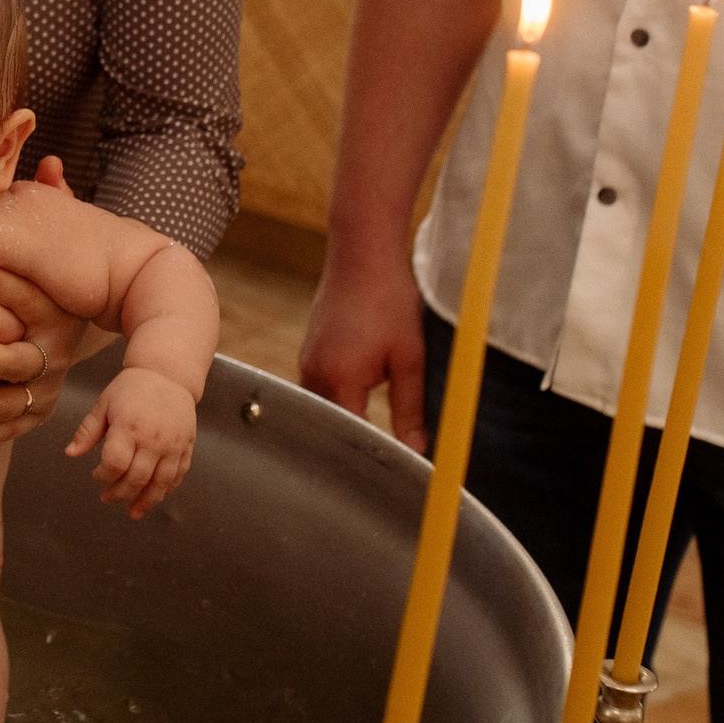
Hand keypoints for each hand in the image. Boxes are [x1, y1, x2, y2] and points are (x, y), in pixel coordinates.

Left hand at [0, 156, 87, 444]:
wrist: (107, 305)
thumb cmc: (56, 264)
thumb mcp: (54, 231)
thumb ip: (47, 199)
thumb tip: (49, 161)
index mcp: (56, 307)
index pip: (31, 299)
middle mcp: (54, 348)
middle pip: (15, 360)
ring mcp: (45, 382)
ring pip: (5, 401)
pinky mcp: (35, 408)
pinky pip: (8, 428)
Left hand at [66, 366, 196, 517]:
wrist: (168, 373)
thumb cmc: (131, 388)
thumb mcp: (104, 403)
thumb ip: (88, 430)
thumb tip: (70, 453)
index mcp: (129, 427)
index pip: (115, 464)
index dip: (103, 476)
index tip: (96, 476)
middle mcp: (153, 439)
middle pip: (137, 478)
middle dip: (120, 493)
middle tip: (108, 498)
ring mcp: (173, 445)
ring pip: (161, 483)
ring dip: (146, 501)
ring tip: (133, 511)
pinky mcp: (186, 446)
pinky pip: (178, 475)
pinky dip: (167, 489)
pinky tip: (155, 496)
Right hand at [300, 236, 427, 451]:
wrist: (364, 255)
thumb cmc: (389, 300)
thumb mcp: (409, 358)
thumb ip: (410, 408)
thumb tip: (416, 449)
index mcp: (339, 379)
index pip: (351, 435)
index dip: (371, 453)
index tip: (393, 467)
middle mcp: (314, 373)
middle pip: (331, 424)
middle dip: (354, 439)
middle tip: (383, 456)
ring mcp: (308, 359)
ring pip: (324, 406)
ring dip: (346, 415)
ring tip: (373, 427)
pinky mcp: (310, 348)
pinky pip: (320, 385)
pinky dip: (339, 394)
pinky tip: (361, 388)